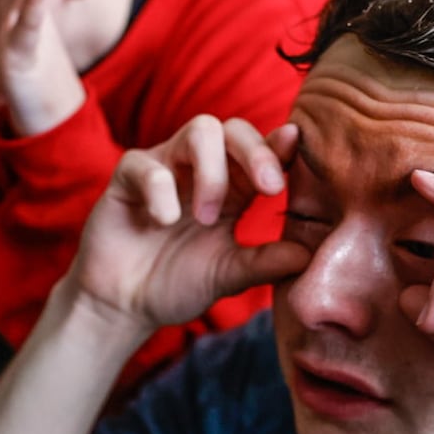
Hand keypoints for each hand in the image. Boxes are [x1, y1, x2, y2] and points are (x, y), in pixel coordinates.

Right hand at [68, 116, 308, 332]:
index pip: (262, 152)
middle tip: (268, 189)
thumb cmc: (176, 283)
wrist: (124, 304)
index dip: (280, 146)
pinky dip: (161, 190)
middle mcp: (201, 170)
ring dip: (212, 170)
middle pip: (234, 129)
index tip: (297, 148)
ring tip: (206, 217)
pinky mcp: (129, 177)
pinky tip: (162, 222)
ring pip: (199, 130)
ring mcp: (166, 167)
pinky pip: (148, 164)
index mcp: (233, 188)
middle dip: (256, 151)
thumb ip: (265, 263)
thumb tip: (309, 254)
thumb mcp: (228, 276)